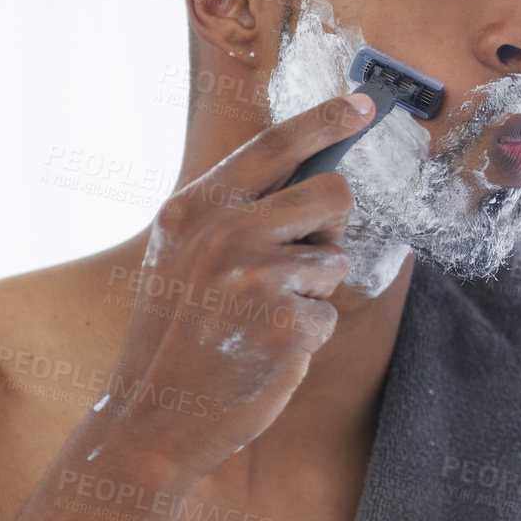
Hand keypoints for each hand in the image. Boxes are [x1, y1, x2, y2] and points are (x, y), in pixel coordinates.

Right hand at [100, 92, 372, 476]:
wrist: (155, 416)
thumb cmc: (177, 333)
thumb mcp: (182, 254)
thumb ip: (236, 210)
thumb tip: (316, 170)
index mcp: (195, 207)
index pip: (276, 143)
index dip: (328, 119)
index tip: (365, 104)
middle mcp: (224, 232)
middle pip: (332, 194)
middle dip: (330, 227)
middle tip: (297, 262)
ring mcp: (255, 278)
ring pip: (334, 260)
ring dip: (312, 290)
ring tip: (259, 316)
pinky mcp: (286, 324)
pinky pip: (329, 313)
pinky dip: (307, 335)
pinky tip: (264, 349)